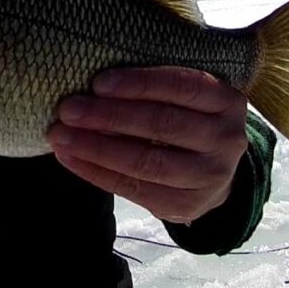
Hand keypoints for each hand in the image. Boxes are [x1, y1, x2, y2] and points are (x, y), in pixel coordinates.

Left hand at [47, 66, 247, 223]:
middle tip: (68, 108)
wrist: (213, 169)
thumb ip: (153, 87)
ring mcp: (212, 176)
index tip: (98, 82)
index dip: (139, 83)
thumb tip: (92, 83)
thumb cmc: (186, 118)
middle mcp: (227, 139)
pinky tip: (70, 157)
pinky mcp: (187, 205)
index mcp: (226, 100)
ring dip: (97, 147)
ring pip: (148, 161)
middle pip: (162, 124)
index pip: (182, 86)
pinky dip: (96, 172)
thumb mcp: (185, 95)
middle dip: (109, 115)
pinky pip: (135, 189)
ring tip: (61, 135)